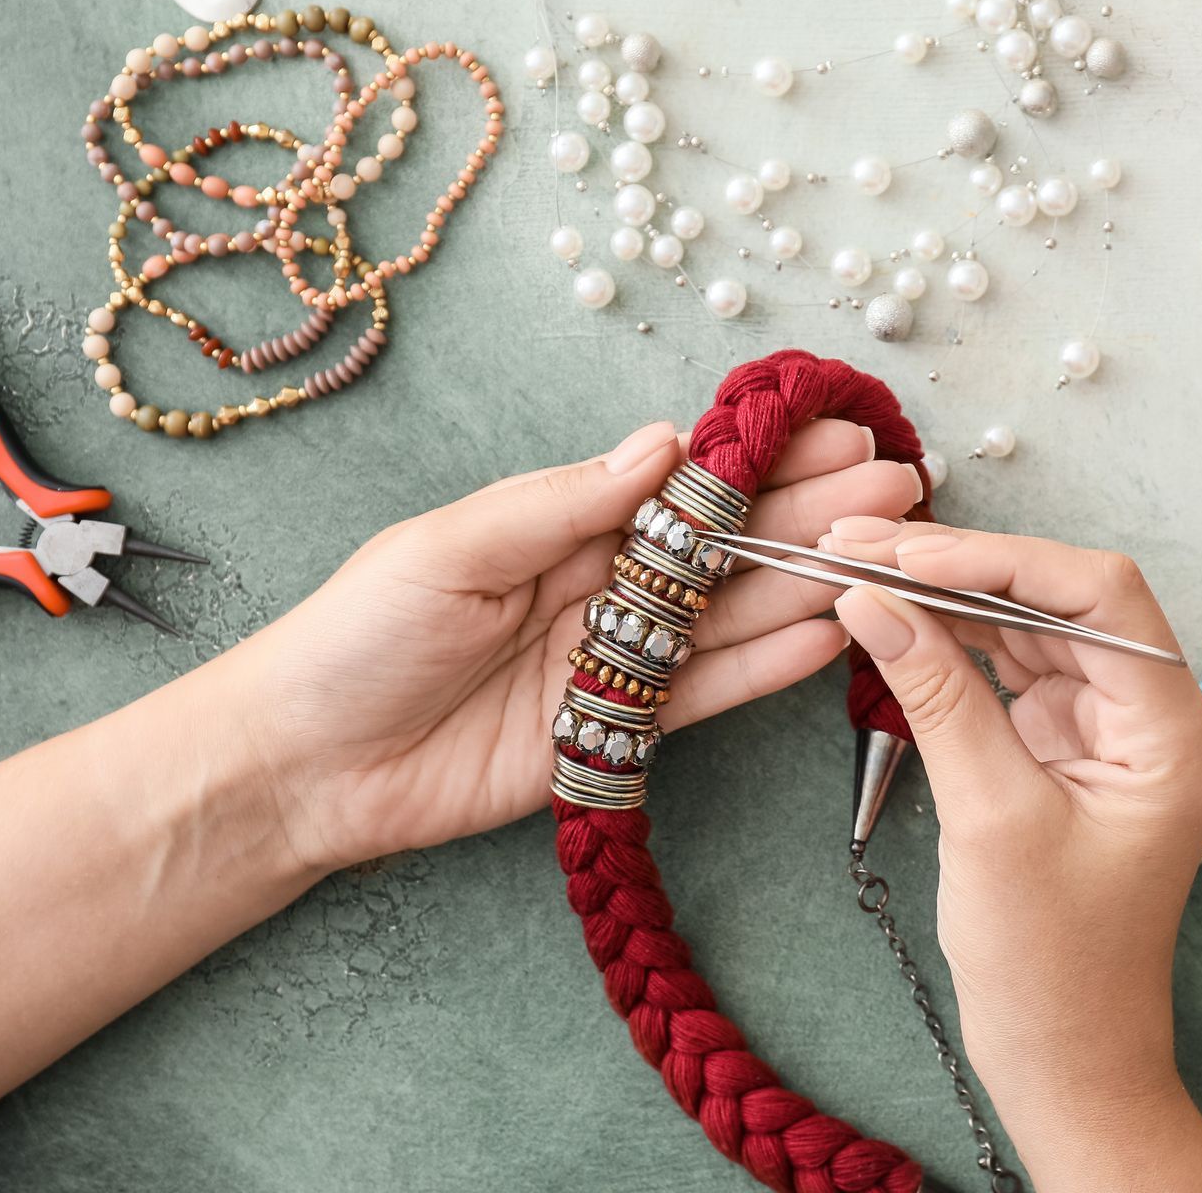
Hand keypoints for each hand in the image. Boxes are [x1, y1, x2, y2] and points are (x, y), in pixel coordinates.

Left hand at [226, 419, 922, 874]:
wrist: (303, 769)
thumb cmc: (355, 638)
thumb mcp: (450, 548)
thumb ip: (564, 501)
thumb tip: (664, 444)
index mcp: (562, 522)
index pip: (684, 484)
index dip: (762, 460)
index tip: (836, 433)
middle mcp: (602, 583)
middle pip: (727, 546)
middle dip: (812, 514)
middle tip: (898, 488)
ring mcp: (616, 658)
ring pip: (732, 614)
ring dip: (810, 583)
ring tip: (890, 554)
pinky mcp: (618, 731)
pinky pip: (707, 694)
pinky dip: (768, 668)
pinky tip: (832, 637)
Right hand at [825, 519, 1201, 1191]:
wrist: (1067, 1062)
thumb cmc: (1053, 968)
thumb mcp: (990, 820)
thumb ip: (938, 695)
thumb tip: (873, 599)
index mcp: (1174, 734)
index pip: (1099, 597)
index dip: (1002, 559)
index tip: (908, 554)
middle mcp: (1154, 718)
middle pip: (1062, 599)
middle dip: (961, 566)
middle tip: (860, 543)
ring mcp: (1108, 731)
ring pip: (1030, 626)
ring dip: (946, 595)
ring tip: (856, 564)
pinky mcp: (1065, 749)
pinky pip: (1009, 669)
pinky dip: (951, 642)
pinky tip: (891, 617)